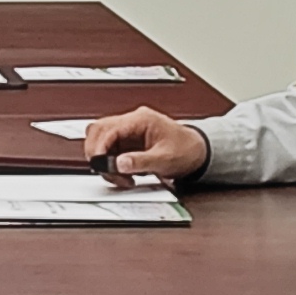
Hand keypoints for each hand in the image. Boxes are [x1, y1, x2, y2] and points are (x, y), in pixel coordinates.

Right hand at [83, 107, 208, 182]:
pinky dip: (110, 161)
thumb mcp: (164, 159)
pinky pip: (109, 148)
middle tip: (106, 171)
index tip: (99, 164)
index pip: (108, 128)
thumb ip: (140, 161)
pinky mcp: (127, 140)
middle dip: (97, 153)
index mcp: (141, 119)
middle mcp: (132, 121)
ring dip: (103, 158)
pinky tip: (122, 172)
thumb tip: (119, 163)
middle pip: (98, 130)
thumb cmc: (186, 149)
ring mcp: (128, 130)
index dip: (99, 147)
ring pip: (100, 138)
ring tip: (118, 175)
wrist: (198, 151)